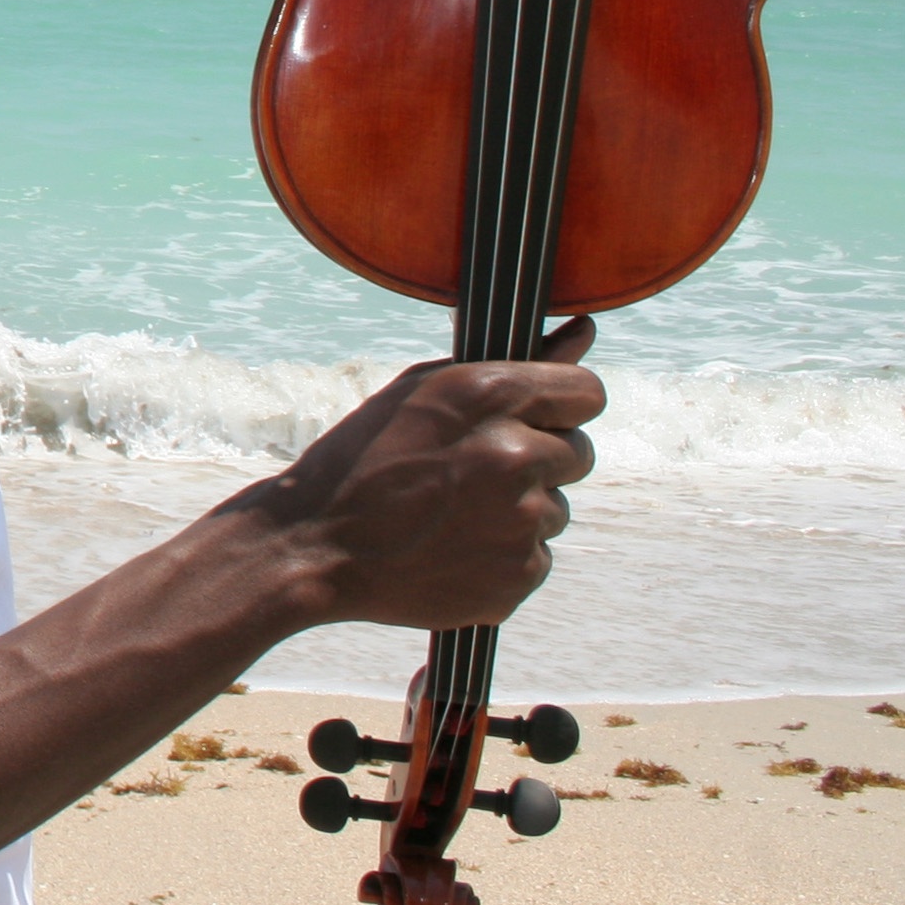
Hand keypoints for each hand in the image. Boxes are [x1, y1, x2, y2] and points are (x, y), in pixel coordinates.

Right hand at [234, 317, 602, 633]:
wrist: (315, 547)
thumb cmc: (363, 459)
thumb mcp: (423, 392)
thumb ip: (512, 363)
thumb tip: (586, 330)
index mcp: (491, 396)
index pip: (588, 391)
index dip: (562, 405)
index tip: (539, 418)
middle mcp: (516, 454)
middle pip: (579, 453)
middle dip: (539, 460)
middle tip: (476, 473)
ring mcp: (523, 520)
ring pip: (555, 509)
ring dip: (518, 511)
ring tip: (450, 515)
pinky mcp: (520, 575)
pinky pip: (535, 557)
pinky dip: (503, 556)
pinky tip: (451, 548)